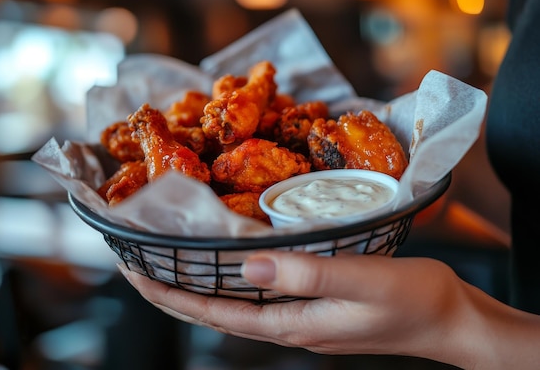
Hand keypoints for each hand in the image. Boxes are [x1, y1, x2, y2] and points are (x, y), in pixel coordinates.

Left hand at [121, 251, 539, 368]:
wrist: (450, 319)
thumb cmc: (415, 302)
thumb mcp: (362, 283)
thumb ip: (307, 274)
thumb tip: (248, 266)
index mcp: (293, 323)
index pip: (215, 313)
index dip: (171, 296)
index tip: (134, 274)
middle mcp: (289, 322)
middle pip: (216, 310)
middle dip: (173, 290)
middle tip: (137, 265)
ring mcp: (302, 314)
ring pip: (235, 301)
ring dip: (200, 284)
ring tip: (171, 262)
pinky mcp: (315, 302)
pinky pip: (260, 291)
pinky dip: (234, 276)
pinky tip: (232, 262)